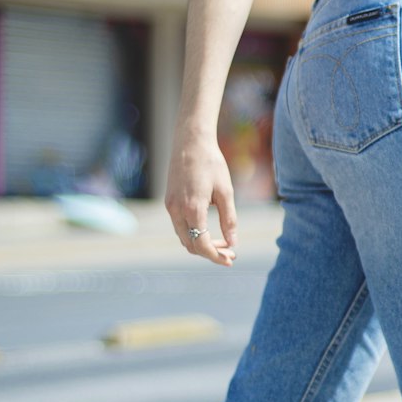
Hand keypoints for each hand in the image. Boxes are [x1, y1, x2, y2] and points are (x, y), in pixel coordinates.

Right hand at [165, 128, 237, 265]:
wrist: (190, 142)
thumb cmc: (211, 163)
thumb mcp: (226, 192)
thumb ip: (229, 219)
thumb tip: (233, 243)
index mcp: (192, 209)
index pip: (202, 244)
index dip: (216, 256)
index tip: (231, 259)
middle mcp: (176, 210)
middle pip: (191, 245)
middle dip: (210, 253)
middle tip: (230, 253)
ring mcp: (170, 206)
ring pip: (184, 237)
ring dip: (201, 244)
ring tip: (222, 243)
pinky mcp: (169, 201)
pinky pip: (179, 226)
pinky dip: (193, 234)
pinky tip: (209, 230)